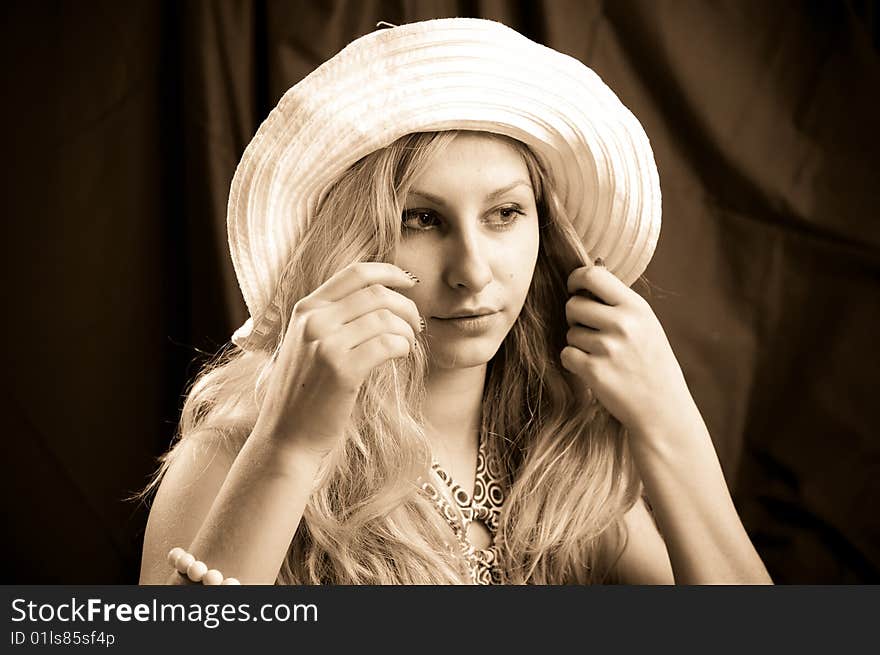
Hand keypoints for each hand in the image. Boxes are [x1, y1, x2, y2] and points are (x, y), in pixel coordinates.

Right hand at [253, 262, 422, 458]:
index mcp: (306, 309)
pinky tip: (400, 356)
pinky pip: (388, 345)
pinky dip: (403, 347)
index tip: (409, 282)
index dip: (389, 272)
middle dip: (406, 307)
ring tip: (407, 345)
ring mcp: (326, 344)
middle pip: (377, 294)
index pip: (356, 273)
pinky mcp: (342, 370)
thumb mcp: (307, 344)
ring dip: (407, 331)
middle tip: (416, 326)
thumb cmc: (304, 393)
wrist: (286, 437)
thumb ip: (332, 318)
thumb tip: (378, 298)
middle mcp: (313, 321)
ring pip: (386, 319)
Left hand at [561, 261, 695, 440]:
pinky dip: (574, 362)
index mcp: (636, 307)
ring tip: (602, 356)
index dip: (575, 279)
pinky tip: (594, 369)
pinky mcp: (594, 371)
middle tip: (590, 332)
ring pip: (570, 332)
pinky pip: (566, 354)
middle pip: (573, 305)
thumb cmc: (651, 364)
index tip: (573, 288)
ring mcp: (608, 348)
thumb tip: (584, 281)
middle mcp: (623, 324)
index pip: (593, 275)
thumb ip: (619, 304)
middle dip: (575, 318)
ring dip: (578, 343)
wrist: (663, 408)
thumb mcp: (646, 325)